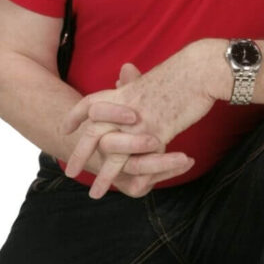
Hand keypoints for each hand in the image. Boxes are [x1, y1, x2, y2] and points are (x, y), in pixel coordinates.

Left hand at [64, 43, 217, 197]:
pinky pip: (140, 159)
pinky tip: (132, 188)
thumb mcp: (149, 78)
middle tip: (70, 172)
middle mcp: (124, 108)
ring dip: (104, 176)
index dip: (74, 117)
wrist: (198, 70)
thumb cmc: (179, 73)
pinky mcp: (157, 133)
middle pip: (93, 133)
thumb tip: (122, 76)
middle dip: (80, 155)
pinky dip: (135, 176)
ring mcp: (139, 122)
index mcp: (121, 93)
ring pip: (113, 153)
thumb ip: (132, 83)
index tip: (64, 130)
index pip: (88, 105)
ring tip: (95, 194)